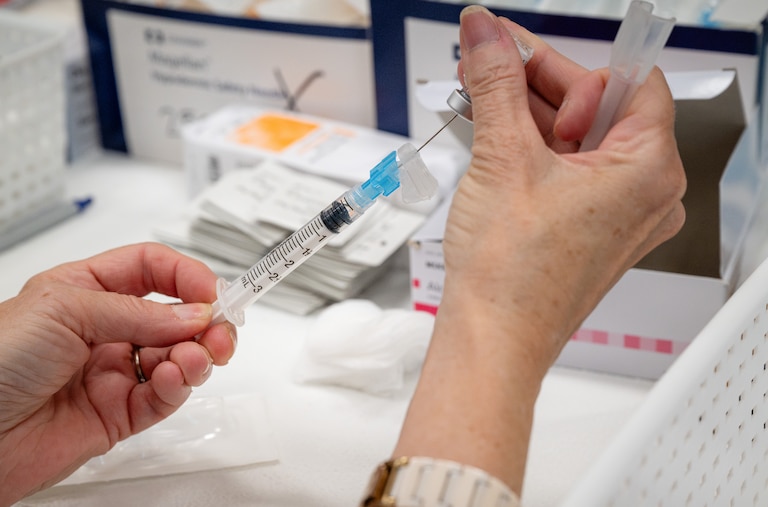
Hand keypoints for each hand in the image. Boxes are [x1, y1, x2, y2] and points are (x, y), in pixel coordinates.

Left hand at [0, 243, 236, 503]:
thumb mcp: (64, 310)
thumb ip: (136, 314)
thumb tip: (193, 315)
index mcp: (87, 290)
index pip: (153, 269)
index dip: (187, 276)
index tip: (214, 292)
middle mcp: (105, 329)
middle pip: (176, 316)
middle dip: (206, 321)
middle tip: (221, 331)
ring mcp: (113, 372)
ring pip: (177, 358)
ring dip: (196, 355)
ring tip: (193, 359)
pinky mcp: (118, 413)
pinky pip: (164, 396)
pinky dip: (178, 386)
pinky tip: (173, 379)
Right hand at [393, 5, 684, 493]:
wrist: (493, 340)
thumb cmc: (512, 275)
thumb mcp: (502, 157)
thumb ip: (496, 83)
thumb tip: (484, 35)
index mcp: (648, 170)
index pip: (623, 82)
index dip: (564, 63)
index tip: (517, 49)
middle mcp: (644, 193)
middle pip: (598, 109)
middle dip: (536, 86)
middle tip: (487, 66)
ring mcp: (618, 214)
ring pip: (578, 142)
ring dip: (527, 118)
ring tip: (477, 101)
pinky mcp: (590, 230)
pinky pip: (568, 173)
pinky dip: (533, 152)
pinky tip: (491, 136)